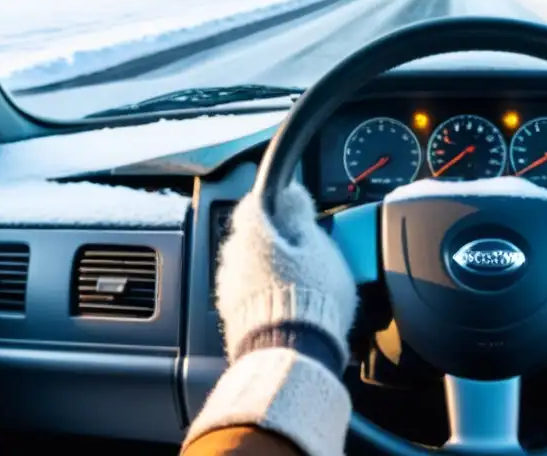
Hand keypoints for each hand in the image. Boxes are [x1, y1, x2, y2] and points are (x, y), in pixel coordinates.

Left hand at [215, 181, 356, 364]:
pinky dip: (262, 292)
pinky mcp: (231, 317)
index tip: (292, 207)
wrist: (292, 355)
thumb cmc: (310, 296)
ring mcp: (228, 289)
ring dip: (266, 266)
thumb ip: (299, 216)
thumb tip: (290, 193)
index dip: (276, 201)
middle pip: (250, 235)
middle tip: (302, 248)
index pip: (254, 202)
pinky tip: (286, 302)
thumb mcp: (317, 246)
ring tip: (298, 279)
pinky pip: (246, 293)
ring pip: (247, 265)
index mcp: (252, 233)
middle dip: (272, 238)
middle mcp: (232, 257)